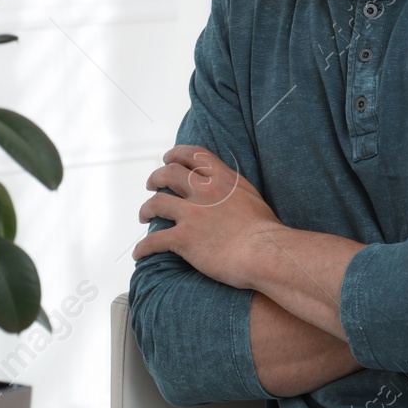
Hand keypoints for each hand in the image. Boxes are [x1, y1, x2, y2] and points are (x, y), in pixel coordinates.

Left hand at [132, 145, 284, 289]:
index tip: (168, 158)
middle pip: (170, 173)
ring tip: (144, 216)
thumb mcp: (252, 198)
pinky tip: (139, 254)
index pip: (194, 155)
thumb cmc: (267, 232)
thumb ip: (235, 192)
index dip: (176, 154)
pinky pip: (154, 241)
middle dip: (156, 177)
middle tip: (152, 184)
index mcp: (223, 179)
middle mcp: (205, 191)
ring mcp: (192, 213)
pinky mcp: (184, 238)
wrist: (265, 252)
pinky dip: (143, 248)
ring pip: (157, 203)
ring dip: (146, 209)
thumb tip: (230, 196)